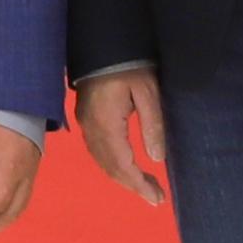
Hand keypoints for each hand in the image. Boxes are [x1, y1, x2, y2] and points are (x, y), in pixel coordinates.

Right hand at [77, 67, 171, 209]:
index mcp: (107, 125)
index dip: (139, 184)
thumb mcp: (148, 92)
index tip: (157, 197)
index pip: (123, 165)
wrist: (102, 44)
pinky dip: (113, 166)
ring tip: (145, 187)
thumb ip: (153, 125)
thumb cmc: (130, 65)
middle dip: (134, 185)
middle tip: (156, 198)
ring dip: (123, 178)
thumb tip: (157, 158)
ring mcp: (86, 125)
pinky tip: (126, 168)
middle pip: (111, 168)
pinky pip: (97, 152)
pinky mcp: (85, 119)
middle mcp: (92, 130)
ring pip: (103, 162)